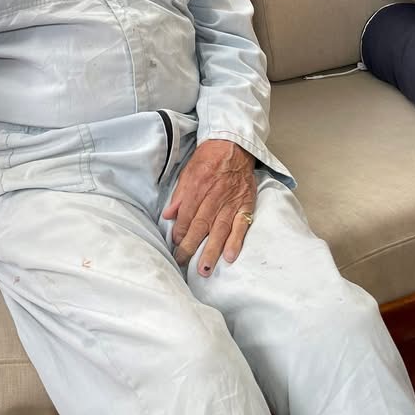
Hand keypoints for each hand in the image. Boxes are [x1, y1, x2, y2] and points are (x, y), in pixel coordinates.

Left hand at [162, 139, 255, 276]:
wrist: (234, 145)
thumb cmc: (209, 159)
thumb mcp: (188, 171)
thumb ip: (179, 195)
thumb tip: (167, 215)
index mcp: (198, 185)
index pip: (187, 213)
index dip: (179, 230)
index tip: (174, 244)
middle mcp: (215, 195)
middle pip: (202, 224)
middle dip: (191, 246)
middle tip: (183, 262)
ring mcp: (232, 201)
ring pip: (221, 229)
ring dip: (212, 250)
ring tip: (205, 269)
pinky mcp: (246, 204)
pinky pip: (242, 225)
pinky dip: (236, 241)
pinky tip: (230, 256)